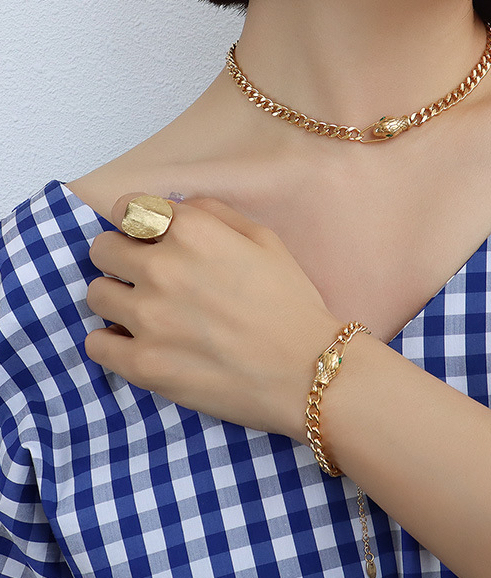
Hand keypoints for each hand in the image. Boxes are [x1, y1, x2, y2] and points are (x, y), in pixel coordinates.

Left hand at [84, 193, 343, 442]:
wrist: (307, 370)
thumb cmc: (292, 303)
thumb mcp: (267, 240)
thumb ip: (216, 213)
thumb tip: (177, 207)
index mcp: (193, 232)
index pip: (126, 209)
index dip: (135, 223)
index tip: (146, 238)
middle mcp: (162, 267)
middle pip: (102, 249)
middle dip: (121, 257)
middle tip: (145, 276)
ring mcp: (148, 318)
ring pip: (95, 293)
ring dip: (117, 297)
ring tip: (146, 312)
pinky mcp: (143, 364)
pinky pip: (95, 343)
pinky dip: (112, 341)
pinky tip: (137, 343)